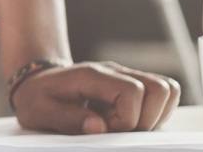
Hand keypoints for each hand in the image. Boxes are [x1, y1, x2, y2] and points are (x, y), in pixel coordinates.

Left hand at [11, 61, 181, 133]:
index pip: (132, 92)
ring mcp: (126, 77)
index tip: (105, 129)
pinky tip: (129, 122)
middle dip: (148, 119)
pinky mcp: (131, 85)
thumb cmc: (37, 98)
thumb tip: (99, 128)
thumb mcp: (39, 112)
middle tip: (120, 130)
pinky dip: (155, 113)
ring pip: (167, 89)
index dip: (126, 119)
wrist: (35, 82)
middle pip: (160, 88)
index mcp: (93, 76)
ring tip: (125, 126)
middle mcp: (115, 72)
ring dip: (155, 116)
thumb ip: (67, 119)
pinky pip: (162, 95)